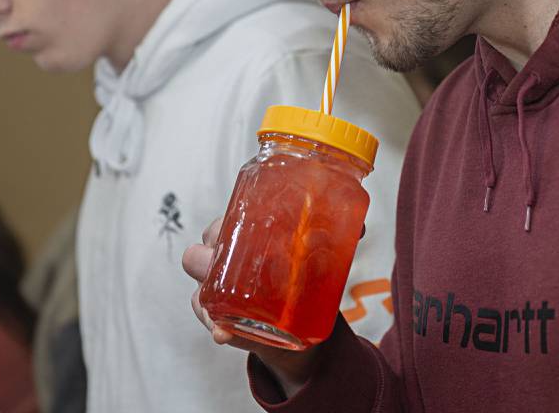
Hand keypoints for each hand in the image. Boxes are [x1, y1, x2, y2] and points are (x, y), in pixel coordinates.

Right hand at [182, 217, 321, 397]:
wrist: (300, 327)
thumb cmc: (302, 280)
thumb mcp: (316, 261)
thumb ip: (333, 242)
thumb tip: (359, 228)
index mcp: (243, 239)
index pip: (220, 226)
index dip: (219, 228)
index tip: (225, 233)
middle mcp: (225, 264)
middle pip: (198, 254)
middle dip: (205, 259)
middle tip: (219, 264)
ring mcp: (221, 294)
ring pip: (201, 291)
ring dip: (207, 299)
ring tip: (223, 310)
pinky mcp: (224, 321)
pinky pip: (209, 321)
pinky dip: (216, 327)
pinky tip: (223, 333)